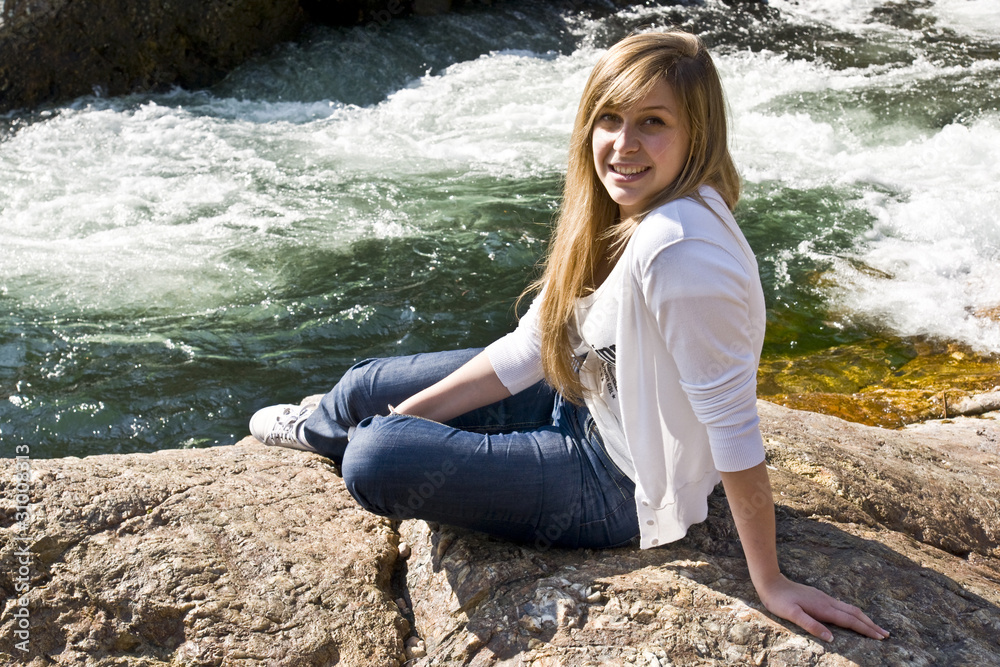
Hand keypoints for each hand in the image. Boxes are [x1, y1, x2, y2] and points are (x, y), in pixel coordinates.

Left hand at [756, 573, 889, 641]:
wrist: (770, 582)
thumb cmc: (779, 601)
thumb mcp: (791, 615)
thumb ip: (811, 625)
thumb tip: (831, 639)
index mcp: (823, 608)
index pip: (850, 621)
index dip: (866, 630)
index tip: (880, 637)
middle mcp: (827, 602)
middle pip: (855, 614)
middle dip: (871, 625)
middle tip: (886, 634)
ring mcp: (824, 598)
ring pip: (850, 608)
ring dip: (864, 618)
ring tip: (875, 626)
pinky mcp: (820, 596)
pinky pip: (842, 606)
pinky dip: (854, 613)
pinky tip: (853, 616)